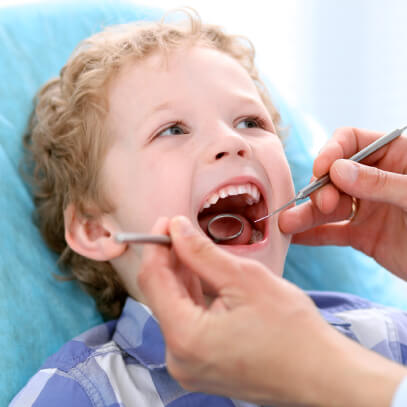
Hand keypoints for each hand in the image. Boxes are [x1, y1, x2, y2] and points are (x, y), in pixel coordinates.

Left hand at [137, 216, 405, 406]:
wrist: (321, 374)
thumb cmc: (292, 330)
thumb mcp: (245, 279)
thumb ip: (202, 252)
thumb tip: (176, 228)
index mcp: (185, 337)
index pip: (152, 280)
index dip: (156, 246)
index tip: (167, 222)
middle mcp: (178, 358)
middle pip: (160, 295)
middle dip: (170, 259)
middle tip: (181, 230)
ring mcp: (189, 366)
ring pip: (174, 308)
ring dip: (181, 276)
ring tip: (193, 249)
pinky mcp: (201, 367)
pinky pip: (187, 324)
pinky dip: (192, 297)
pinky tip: (202, 276)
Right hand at [279, 127, 406, 278]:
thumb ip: (381, 182)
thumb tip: (336, 170)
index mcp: (393, 156)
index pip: (351, 141)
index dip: (332, 152)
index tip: (322, 169)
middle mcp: (374, 179)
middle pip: (333, 176)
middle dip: (322, 189)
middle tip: (323, 205)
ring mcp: (366, 207)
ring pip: (328, 206)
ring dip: (306, 214)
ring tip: (286, 225)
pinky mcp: (361, 235)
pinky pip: (332, 232)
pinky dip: (313, 235)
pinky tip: (295, 238)